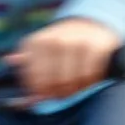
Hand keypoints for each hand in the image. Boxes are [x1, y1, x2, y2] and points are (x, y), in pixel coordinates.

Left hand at [4, 18, 121, 101]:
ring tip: (74, 88)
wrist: (89, 23)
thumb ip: (31, 75)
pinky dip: (89, 82)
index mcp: (36, 43)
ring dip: (74, 90)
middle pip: (54, 83)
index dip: (40, 93)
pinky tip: (87, 80)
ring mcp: (77, 43)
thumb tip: (27, 101)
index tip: (45, 96)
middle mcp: (55, 41)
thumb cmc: (60, 44)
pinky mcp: (97, 47)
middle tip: (61, 95)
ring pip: (73, 81)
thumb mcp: (39, 52)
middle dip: (58, 93)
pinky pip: (90, 75)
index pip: (35, 80)